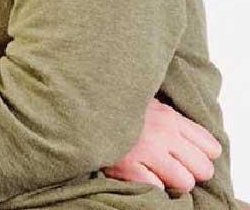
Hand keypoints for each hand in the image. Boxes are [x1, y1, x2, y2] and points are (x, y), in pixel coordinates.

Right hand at [103, 97, 221, 193]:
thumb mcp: (147, 104)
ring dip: (171, 182)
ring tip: (153, 172)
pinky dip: (150, 186)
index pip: (211, 147)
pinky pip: (158, 188)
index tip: (184, 156)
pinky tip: (138, 174)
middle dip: (189, 172)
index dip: (199, 156)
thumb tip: (191, 142)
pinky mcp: (130, 166)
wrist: (83, 108)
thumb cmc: (115, 109)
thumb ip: (170, 120)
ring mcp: (148, 150)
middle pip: (203, 168)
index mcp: (170, 117)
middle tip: (170, 167)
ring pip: (185, 182)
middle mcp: (164, 133)